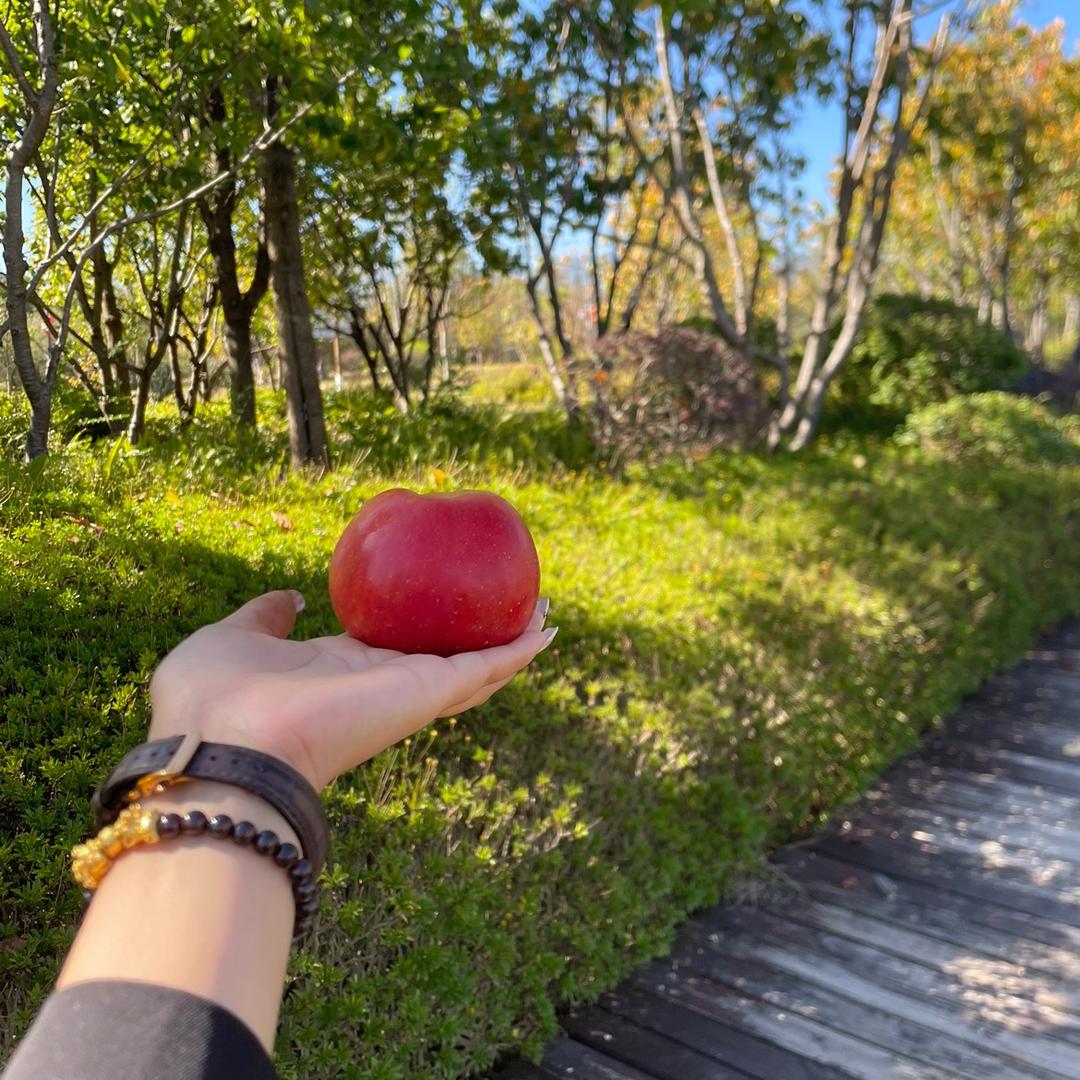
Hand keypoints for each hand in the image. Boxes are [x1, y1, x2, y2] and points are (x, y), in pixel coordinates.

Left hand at [149, 590, 554, 789]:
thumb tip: (291, 596)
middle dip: (476, 638)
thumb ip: (265, 616)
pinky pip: (484, 669)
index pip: (388, 649)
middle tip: (507, 606)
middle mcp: (379, 686)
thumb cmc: (215, 697)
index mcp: (337, 672)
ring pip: (475, 669)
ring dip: (512, 641)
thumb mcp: (237, 635)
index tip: (435, 603)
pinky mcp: (426, 695)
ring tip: (543, 612)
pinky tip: (544, 627)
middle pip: (443, 661)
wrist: (224, 745)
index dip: (415, 627)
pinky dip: (517, 650)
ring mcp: (406, 694)